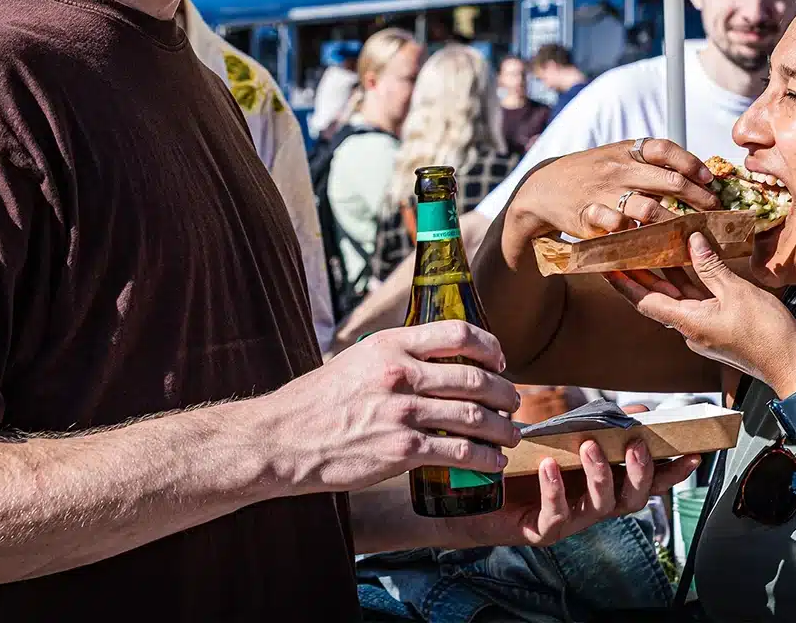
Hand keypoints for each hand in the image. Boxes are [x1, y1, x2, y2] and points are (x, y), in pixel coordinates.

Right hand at [260, 321, 521, 494]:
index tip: (500, 361)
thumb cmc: (320, 399)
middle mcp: (400, 374)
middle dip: (505, 392)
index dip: (491, 347)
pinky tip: (492, 461)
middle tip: (513, 401)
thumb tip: (438, 353)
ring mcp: (402, 413)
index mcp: (392, 344)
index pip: (459, 333)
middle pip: (475, 378)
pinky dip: (484, 458)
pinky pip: (458, 452)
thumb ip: (398, 354)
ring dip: (502, 427)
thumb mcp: (359, 358)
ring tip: (511, 433)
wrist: (282, 439)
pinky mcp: (400, 451)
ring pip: (474, 416)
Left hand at [456, 439, 699, 547]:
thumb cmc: (524, 462)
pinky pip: (556, 516)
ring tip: (590, 446)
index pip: (647, 480)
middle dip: (641, 472)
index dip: (672, 471)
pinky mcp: (541, 530)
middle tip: (638, 444)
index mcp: (604, 483)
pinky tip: (549, 467)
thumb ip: (600, 427)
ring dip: (600, 475)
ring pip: (601, 507)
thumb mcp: (564, 436)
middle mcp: (593, 505)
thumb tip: (637, 411)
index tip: (693, 454)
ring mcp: (570, 519)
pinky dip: (555, 490)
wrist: (476, 492)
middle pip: (633, 499)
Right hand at [503, 140, 720, 263]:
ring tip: (690, 231)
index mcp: (626, 151)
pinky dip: (641, 237)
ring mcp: (605, 194)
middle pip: (667, 181)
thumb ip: (647, 162)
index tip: (709, 179)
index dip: (691, 163)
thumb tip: (693, 172)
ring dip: (675, 222)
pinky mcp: (591, 218)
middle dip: (697, 198)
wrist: (543, 188)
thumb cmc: (590, 172)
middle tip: (712, 210)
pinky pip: (622, 229)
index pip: (665, 150)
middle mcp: (617, 169)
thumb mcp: (615, 156)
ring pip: (650, 209)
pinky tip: (657, 244)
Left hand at [606, 232, 795, 396]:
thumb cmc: (766, 332)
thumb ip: (711, 266)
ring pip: (677, 300)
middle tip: (625, 250)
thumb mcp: (736, 291)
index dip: (623, 283)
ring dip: (665, 277)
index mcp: (687, 323)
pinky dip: (688, 284)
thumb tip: (692, 241)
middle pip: (657, 299)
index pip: (645, 300)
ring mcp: (703, 332)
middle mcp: (689, 330)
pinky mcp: (718, 330)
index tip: (606, 267)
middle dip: (640, 274)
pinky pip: (696, 303)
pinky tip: (689, 265)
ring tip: (651, 250)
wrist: (792, 366)